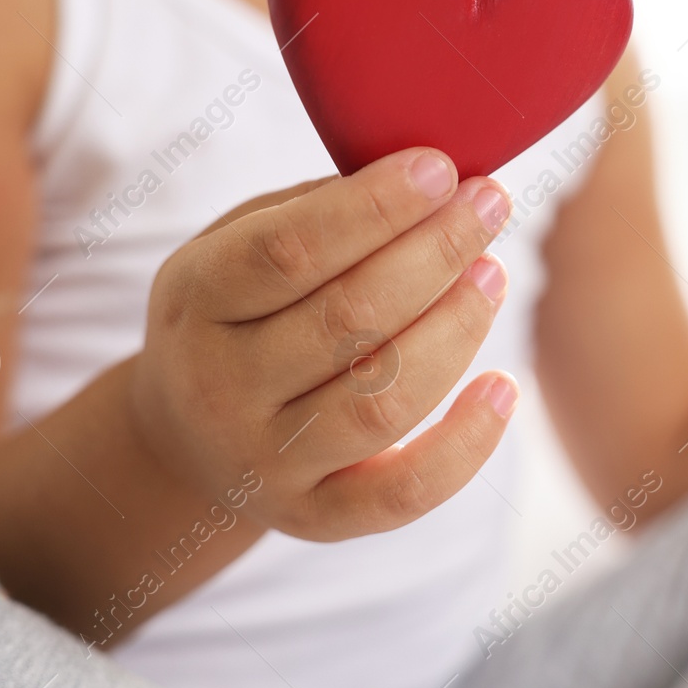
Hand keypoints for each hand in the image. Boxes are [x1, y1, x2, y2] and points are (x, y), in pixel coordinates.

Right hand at [130, 147, 516, 540]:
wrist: (184, 440)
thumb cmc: (238, 312)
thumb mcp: (235, 244)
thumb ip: (314, 210)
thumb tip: (426, 178)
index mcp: (194, 300)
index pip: (289, 251)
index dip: (374, 207)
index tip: (441, 168)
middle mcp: (220, 389)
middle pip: (348, 320)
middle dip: (435, 253)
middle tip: (490, 204)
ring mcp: (265, 462)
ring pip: (382, 402)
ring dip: (456, 330)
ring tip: (494, 274)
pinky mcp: (313, 520)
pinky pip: (401, 495)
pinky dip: (465, 446)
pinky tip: (503, 387)